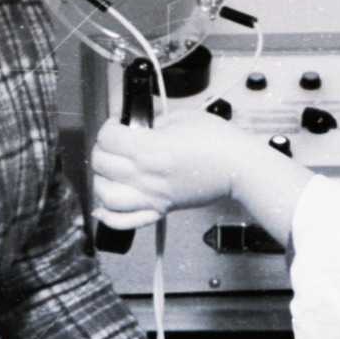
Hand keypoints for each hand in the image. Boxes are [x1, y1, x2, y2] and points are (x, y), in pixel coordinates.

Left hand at [90, 108, 262, 228]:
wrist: (239, 168)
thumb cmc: (219, 142)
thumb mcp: (183, 118)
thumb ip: (156, 121)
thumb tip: (140, 125)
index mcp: (150, 148)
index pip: (108, 138)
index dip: (109, 126)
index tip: (118, 123)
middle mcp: (146, 174)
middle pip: (101, 163)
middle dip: (102, 148)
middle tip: (113, 142)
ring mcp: (151, 195)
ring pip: (105, 194)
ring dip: (100, 180)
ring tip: (109, 170)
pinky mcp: (160, 209)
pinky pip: (125, 220)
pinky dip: (109, 216)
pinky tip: (105, 206)